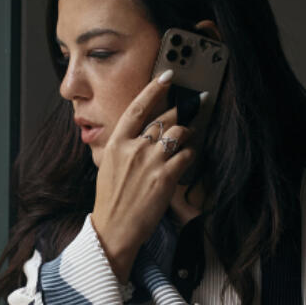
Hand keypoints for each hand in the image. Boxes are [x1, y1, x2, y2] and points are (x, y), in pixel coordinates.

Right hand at [89, 71, 196, 279]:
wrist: (114, 228)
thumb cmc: (111, 201)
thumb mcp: (108, 166)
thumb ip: (123, 147)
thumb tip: (139, 135)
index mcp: (116, 143)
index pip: (137, 107)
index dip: (154, 88)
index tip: (168, 76)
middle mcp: (134, 148)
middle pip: (165, 119)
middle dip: (183, 111)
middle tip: (196, 104)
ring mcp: (150, 162)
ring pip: (179, 133)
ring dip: (188, 133)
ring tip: (189, 137)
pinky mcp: (166, 177)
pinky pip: (187, 155)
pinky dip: (191, 154)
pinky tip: (188, 158)